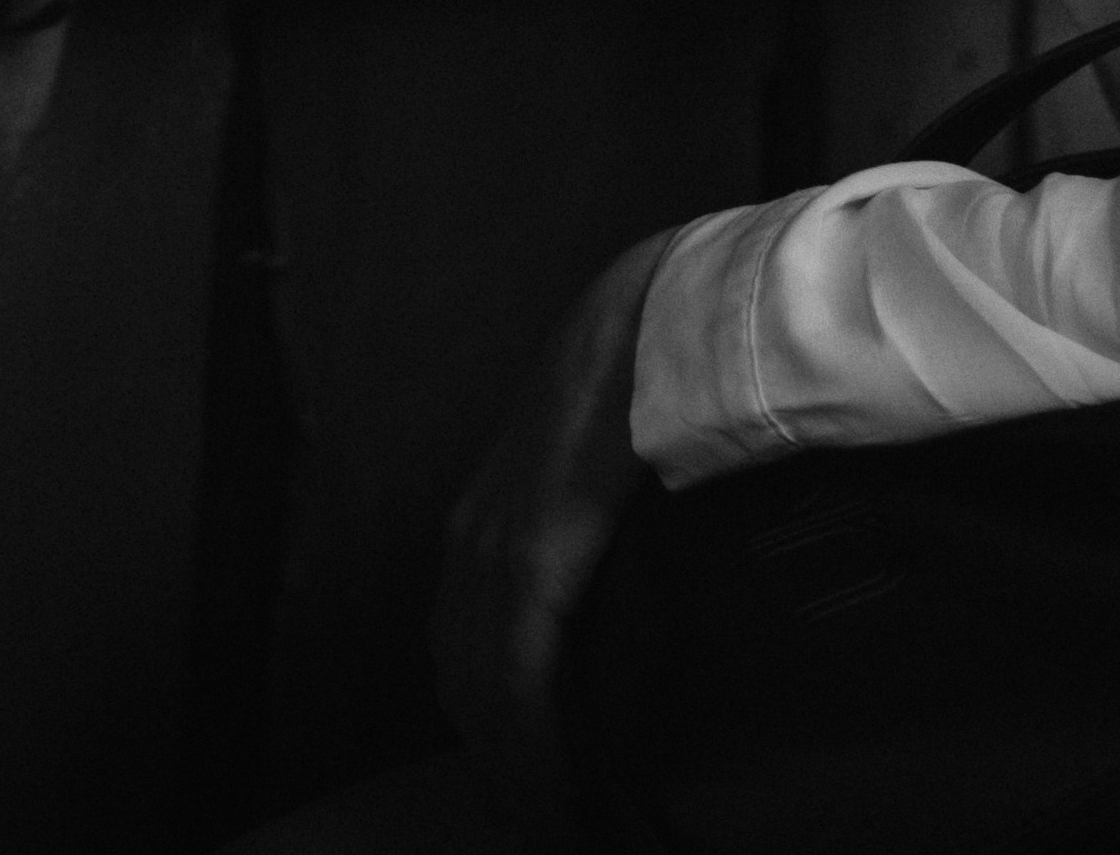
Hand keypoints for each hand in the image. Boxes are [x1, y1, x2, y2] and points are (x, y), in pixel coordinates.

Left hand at [432, 229, 671, 850]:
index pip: (461, 645)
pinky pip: (519, 680)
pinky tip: (557, 794)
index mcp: (486, 516)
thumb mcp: (601, 467)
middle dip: (496, 765)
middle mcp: (472, 538)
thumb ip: (595, 524)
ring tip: (556, 825)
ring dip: (516, 772)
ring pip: (482, 695)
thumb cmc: (648, 380)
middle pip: (460, 683)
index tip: (516, 784)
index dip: (484, 722)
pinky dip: (535, 749)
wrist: (659, 317)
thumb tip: (622, 582)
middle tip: (539, 824)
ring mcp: (496, 547)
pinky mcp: (534, 557)